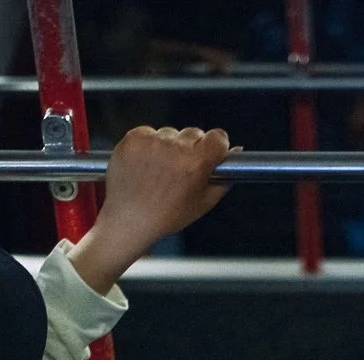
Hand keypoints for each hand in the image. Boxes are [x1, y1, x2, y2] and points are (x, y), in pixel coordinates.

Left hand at [71, 125, 234, 293]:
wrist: (128, 221)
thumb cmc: (165, 216)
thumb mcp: (203, 203)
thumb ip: (224, 177)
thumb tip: (235, 152)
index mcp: (196, 164)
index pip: (218, 137)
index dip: (216, 144)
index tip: (211, 150)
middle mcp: (174, 150)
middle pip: (194, 133)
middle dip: (191, 147)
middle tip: (179, 169)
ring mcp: (152, 143)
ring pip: (169, 133)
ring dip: (167, 146)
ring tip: (158, 171)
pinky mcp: (133, 140)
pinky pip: (148, 133)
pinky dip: (147, 145)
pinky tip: (144, 165)